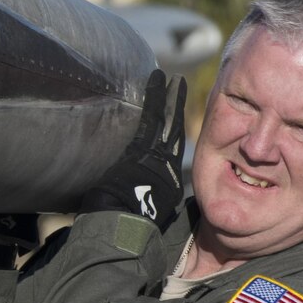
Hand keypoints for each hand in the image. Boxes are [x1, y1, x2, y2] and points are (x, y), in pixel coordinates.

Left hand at [81, 70, 185, 226]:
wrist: (124, 224)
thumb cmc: (125, 221)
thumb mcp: (141, 208)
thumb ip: (142, 193)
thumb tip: (134, 189)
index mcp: (165, 181)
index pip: (170, 149)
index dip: (174, 129)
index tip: (175, 115)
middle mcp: (164, 167)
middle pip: (172, 130)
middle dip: (176, 107)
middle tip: (178, 84)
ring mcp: (155, 156)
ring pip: (164, 121)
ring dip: (167, 98)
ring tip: (169, 79)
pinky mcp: (143, 148)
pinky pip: (150, 118)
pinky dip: (155, 98)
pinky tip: (157, 81)